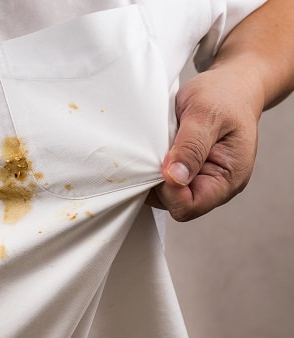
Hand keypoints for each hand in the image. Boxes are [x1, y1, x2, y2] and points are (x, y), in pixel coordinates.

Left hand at [146, 67, 263, 220]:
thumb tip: (175, 178)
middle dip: (158, 181)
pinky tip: (157, 146)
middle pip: (172, 202)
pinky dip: (152, 164)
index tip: (162, 164)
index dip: (169, 191)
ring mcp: (196, 178)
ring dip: (153, 171)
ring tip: (160, 144)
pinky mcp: (182, 170)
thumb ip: (192, 147)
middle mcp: (212, 184)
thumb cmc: (226, 96)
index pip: (189, 207)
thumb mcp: (208, 114)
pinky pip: (159, 178)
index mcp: (228, 179)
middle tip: (158, 149)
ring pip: (162, 192)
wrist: (231, 84)